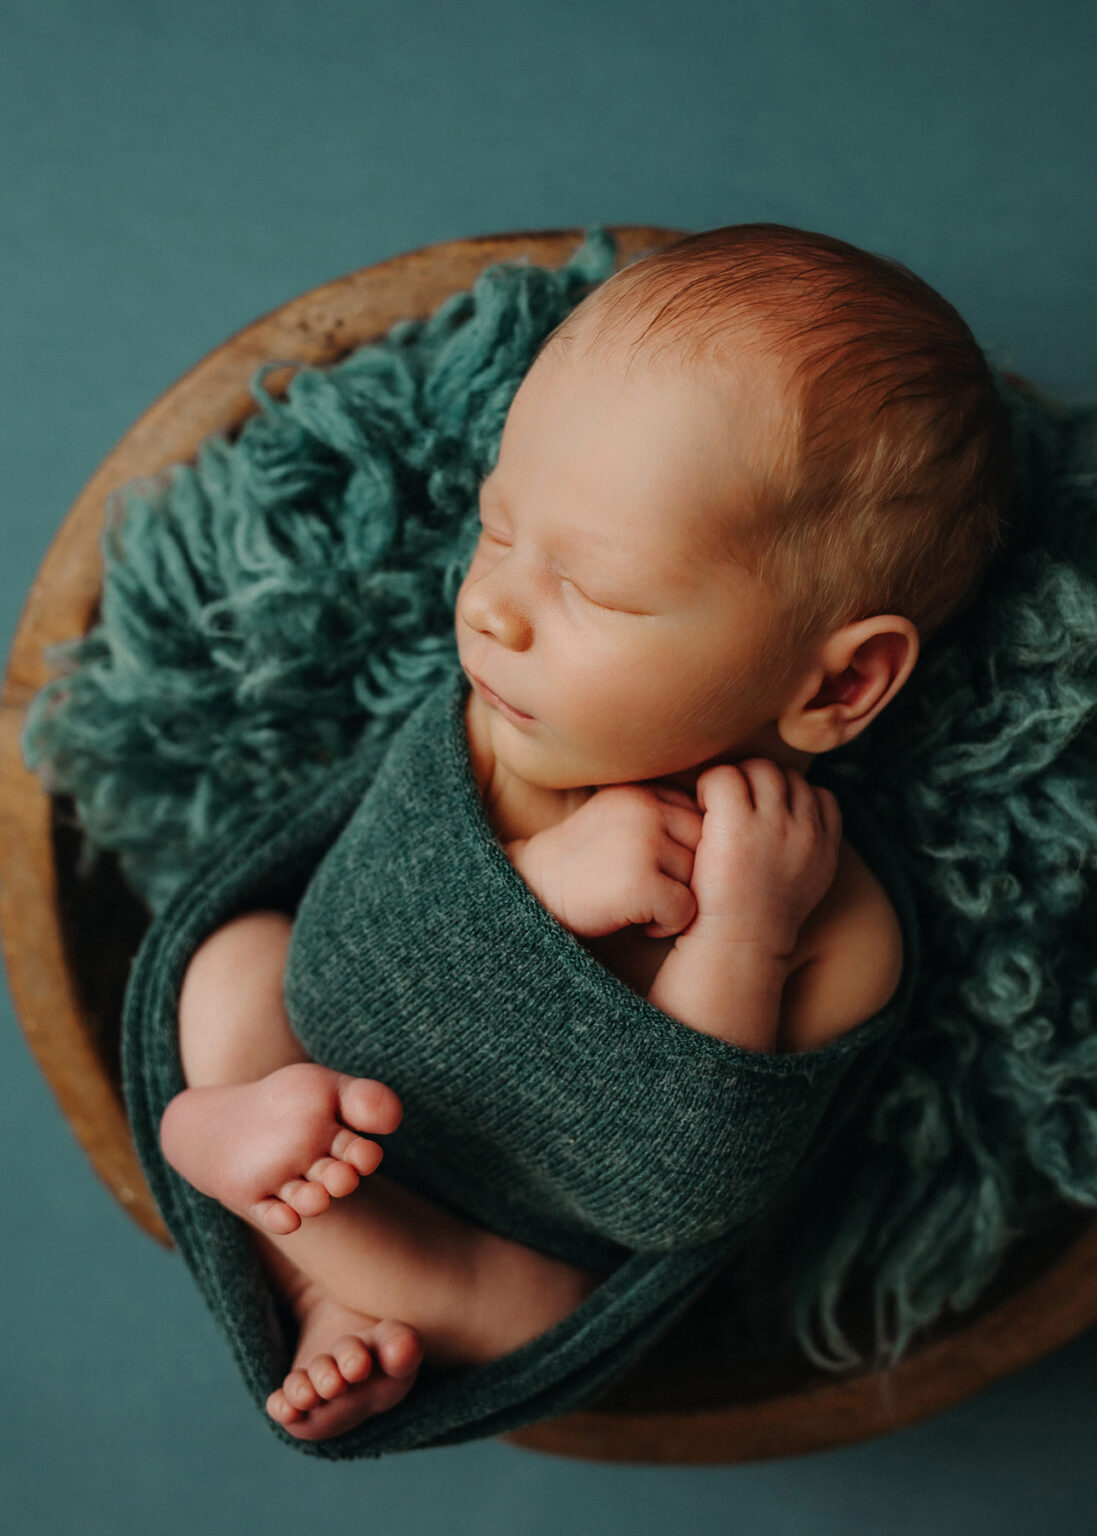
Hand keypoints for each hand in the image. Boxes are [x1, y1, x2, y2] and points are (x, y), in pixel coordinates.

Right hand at [509, 783, 703, 939]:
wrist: (530, 891)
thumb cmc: (582, 863)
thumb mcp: (617, 818)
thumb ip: (659, 812)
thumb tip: (718, 820)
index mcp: (642, 791)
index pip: (699, 818)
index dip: (684, 850)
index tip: (654, 866)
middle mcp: (645, 809)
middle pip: (707, 847)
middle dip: (688, 875)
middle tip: (654, 891)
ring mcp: (643, 844)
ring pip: (700, 879)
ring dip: (679, 899)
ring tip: (644, 905)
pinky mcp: (639, 882)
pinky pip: (685, 909)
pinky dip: (667, 924)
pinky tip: (639, 922)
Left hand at [682, 762, 841, 956]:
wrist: (735, 949)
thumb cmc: (755, 923)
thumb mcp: (802, 887)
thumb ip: (804, 851)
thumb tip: (791, 823)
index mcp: (825, 847)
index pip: (820, 795)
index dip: (789, 798)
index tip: (762, 815)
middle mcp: (805, 831)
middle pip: (788, 776)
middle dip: (759, 783)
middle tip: (732, 805)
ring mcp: (773, 825)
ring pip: (758, 769)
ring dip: (735, 779)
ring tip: (713, 804)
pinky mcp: (737, 824)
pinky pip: (724, 777)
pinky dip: (708, 784)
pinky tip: (698, 807)